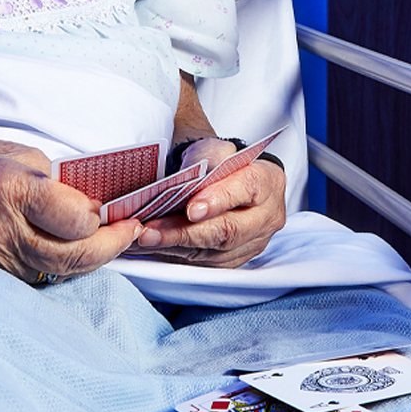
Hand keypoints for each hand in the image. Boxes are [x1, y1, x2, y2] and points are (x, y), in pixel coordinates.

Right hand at [0, 131, 141, 282]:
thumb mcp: (19, 155)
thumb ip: (60, 182)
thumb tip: (99, 205)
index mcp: (9, 190)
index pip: (78, 219)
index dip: (104, 216)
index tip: (116, 207)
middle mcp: (0, 232)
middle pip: (76, 256)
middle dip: (111, 246)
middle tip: (131, 230)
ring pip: (61, 271)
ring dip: (90, 258)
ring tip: (110, 239)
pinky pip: (39, 274)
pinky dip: (62, 263)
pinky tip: (73, 247)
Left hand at [133, 137, 285, 267]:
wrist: (225, 180)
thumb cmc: (218, 163)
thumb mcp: (213, 148)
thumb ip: (206, 157)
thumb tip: (187, 177)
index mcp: (267, 181)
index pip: (247, 188)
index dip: (219, 199)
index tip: (191, 209)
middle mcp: (266, 216)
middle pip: (229, 230)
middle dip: (186, 232)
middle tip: (150, 231)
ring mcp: (254, 242)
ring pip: (215, 252)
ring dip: (174, 247)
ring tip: (143, 239)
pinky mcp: (236, 259)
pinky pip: (206, 263)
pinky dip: (176, 255)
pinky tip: (153, 247)